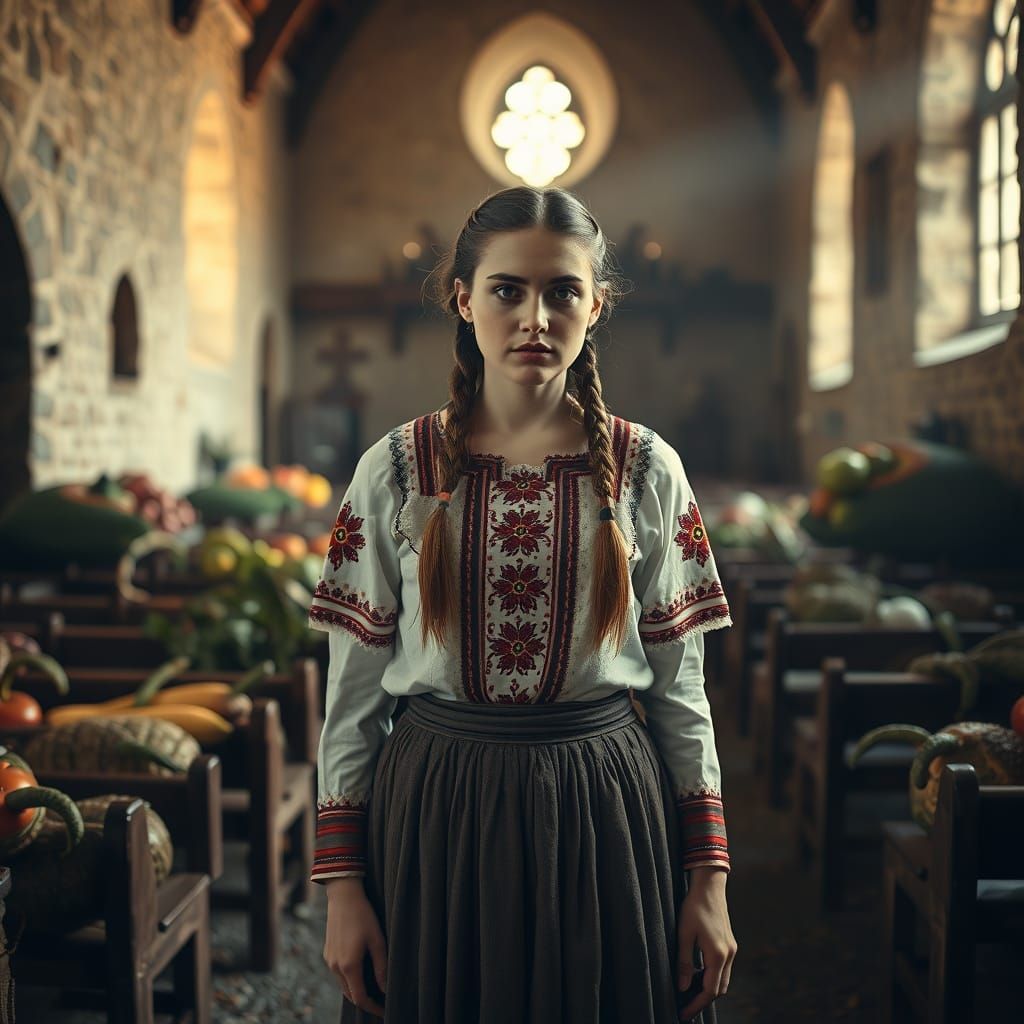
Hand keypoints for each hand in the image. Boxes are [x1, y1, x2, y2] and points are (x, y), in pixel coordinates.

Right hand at [323, 877, 387, 1017]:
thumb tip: (385, 989)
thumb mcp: (377, 940)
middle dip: (365, 1001)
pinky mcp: (327, 953)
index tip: (384, 1010)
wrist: (343, 896)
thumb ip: (381, 967)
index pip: (360, 998)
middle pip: (350, 995)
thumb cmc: (363, 916)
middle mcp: (335, 967)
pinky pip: (338, 974)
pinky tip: (361, 972)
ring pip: (343, 985)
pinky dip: (349, 979)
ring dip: (356, 990)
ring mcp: (329, 960)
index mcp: (349, 966)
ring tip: (373, 988)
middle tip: (381, 1002)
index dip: (373, 1008)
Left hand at [677, 868, 736, 1021]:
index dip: (696, 1005)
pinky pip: (723, 969)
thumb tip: (683, 988)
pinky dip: (711, 977)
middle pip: (719, 989)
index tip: (683, 1014)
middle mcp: (729, 955)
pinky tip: (697, 974)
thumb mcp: (684, 934)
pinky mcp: (729, 943)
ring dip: (708, 989)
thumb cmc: (694, 907)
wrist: (709, 886)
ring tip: (688, 993)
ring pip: (722, 980)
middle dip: (702, 1001)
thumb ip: (684, 962)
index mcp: (718, 955)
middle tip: (684, 1007)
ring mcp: (731, 949)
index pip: (709, 991)